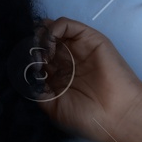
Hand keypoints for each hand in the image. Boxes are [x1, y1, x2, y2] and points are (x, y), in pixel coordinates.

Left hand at [26, 17, 141, 141]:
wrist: (117, 114)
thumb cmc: (87, 117)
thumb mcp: (53, 108)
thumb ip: (38, 91)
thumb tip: (25, 76)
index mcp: (58, 78)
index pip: (36, 59)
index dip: (26, 60)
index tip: (24, 69)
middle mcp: (66, 61)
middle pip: (41, 43)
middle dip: (31, 47)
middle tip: (31, 58)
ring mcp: (77, 49)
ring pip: (51, 31)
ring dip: (40, 38)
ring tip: (40, 53)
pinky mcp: (88, 38)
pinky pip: (65, 24)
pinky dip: (52, 29)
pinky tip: (50, 46)